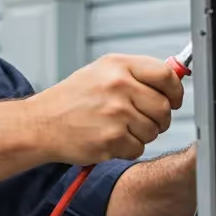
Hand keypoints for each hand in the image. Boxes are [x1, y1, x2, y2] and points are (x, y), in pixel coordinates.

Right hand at [25, 53, 184, 163]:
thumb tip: (173, 79)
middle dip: (158, 118)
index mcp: (118, 66)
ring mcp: (115, 113)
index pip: (166, 76)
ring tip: (116, 128)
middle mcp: (118, 86)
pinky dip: (126, 148)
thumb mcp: (100, 73)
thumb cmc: (70, 100)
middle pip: (164, 107)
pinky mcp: (111, 139)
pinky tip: (107, 139)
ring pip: (153, 130)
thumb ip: (135, 74)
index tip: (173, 99)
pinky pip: (138, 148)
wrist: (40, 124)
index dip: (175, 91)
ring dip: (140, 134)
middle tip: (140, 119)